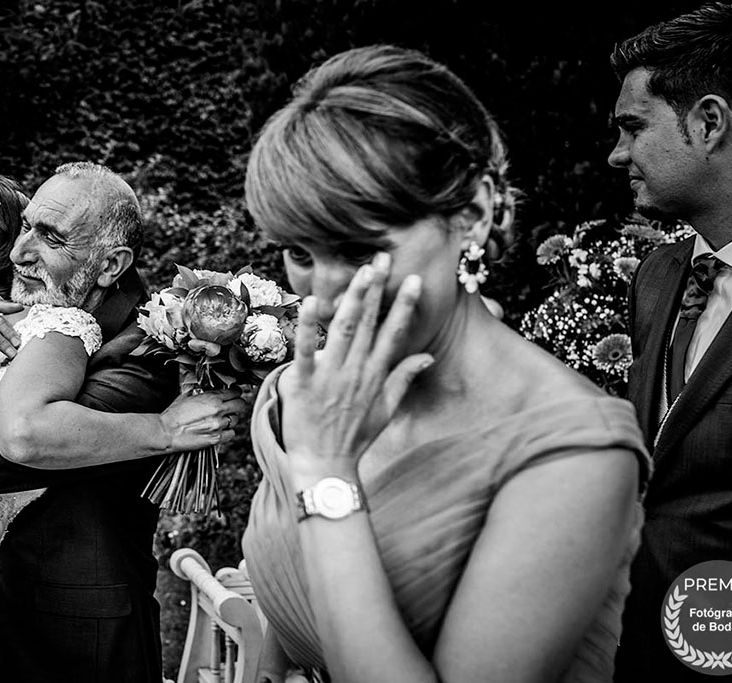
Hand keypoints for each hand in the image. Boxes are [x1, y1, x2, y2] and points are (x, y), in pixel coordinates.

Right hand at [159, 387, 248, 451]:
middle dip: (236, 404)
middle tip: (230, 406)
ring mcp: (218, 425)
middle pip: (240, 404)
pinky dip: (227, 432)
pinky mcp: (216, 439)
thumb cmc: (174, 414)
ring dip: (230, 419)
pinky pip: (231, 434)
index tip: (232, 395)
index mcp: (212, 398)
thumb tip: (209, 390)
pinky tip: (219, 430)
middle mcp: (218, 411)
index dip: (234, 393)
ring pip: (236, 420)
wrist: (166, 432)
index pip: (235, 392)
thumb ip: (202, 392)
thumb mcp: (187, 396)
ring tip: (220, 420)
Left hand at [280, 253, 431, 479]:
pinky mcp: (304, 383)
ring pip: (344, 330)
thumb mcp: (387, 409)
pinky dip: (309, 326)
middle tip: (383, 258)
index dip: (404, 305)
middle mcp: (356, 371)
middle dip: (376, 289)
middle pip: (369, 324)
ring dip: (353, 299)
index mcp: (375, 375)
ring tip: (361, 272)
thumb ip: (404, 378)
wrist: (327, 465)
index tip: (413, 279)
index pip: (394, 333)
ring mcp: (331, 376)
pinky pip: (306, 350)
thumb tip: (427, 355)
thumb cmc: (355, 437)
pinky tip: (312, 302)